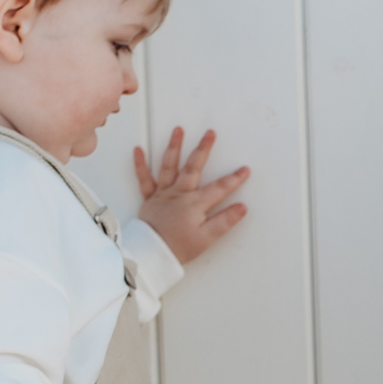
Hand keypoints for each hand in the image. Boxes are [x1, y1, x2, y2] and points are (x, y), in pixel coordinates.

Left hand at [133, 128, 249, 265]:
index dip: (234, 179)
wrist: (150, 253)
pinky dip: (140, 164)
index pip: (220, 188)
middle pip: (193, 167)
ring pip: (169, 166)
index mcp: (195, 203)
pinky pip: (144, 179)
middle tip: (210, 133)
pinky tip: (138, 150)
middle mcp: (180, 193)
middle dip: (203, 149)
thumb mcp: (206, 238)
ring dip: (174, 147)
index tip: (244, 170)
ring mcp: (164, 194)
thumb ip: (225, 221)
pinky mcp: (150, 199)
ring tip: (178, 130)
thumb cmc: (177, 247)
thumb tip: (242, 208)